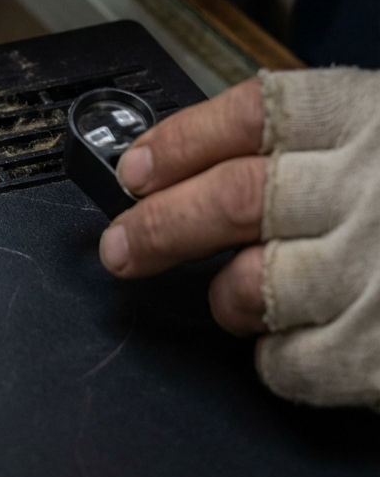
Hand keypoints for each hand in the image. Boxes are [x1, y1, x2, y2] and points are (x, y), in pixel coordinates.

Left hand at [100, 69, 379, 410]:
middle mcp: (370, 182)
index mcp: (363, 115)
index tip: (135, 170)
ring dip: (224, 297)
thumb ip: (308, 139)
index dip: (174, 143)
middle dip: (158, 226)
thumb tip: (191, 167)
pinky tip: (284, 343)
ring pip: (253, 283)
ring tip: (229, 296)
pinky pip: (295, 361)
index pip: (243, 116)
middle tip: (121, 248)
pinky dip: (272, 358)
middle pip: (230, 199)